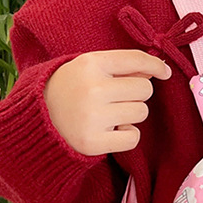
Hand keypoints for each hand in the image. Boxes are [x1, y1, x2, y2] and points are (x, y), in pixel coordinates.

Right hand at [44, 50, 171, 154]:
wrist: (38, 120)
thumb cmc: (71, 89)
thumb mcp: (89, 68)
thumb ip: (121, 66)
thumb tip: (158, 69)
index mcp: (90, 64)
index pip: (135, 59)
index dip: (155, 65)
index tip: (164, 72)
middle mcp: (92, 89)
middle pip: (144, 88)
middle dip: (136, 93)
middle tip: (115, 98)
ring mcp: (93, 117)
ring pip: (141, 112)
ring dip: (131, 115)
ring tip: (108, 115)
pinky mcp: (93, 142)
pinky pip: (133, 137)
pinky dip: (126, 136)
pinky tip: (108, 131)